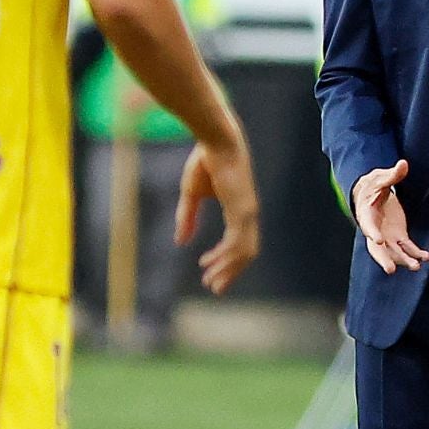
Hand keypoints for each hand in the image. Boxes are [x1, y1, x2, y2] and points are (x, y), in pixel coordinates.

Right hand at [175, 140, 261, 295]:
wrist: (215, 141)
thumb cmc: (204, 161)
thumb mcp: (191, 195)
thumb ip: (188, 218)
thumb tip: (181, 242)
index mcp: (240, 208)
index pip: (239, 242)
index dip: (225, 259)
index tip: (206, 270)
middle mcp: (247, 213)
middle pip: (245, 253)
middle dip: (229, 272)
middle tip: (214, 288)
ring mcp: (247, 213)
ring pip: (243, 253)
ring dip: (228, 270)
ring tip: (212, 283)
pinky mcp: (243, 210)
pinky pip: (238, 242)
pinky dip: (226, 257)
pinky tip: (211, 264)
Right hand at [351, 159, 428, 275]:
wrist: (371, 193)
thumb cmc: (372, 185)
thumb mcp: (380, 177)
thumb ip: (392, 174)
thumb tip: (403, 164)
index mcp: (367, 215)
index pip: (368, 226)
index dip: (372, 233)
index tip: (378, 239)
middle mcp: (376, 230)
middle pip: (377, 249)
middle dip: (384, 259)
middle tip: (390, 270)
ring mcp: (387, 235)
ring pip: (394, 252)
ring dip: (404, 260)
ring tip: (416, 266)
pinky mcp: (398, 236)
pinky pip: (407, 247)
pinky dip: (416, 253)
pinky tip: (426, 257)